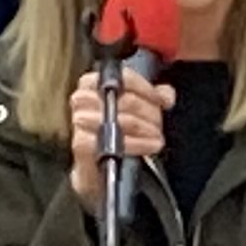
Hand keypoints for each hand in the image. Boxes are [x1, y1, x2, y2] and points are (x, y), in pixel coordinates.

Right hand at [66, 73, 172, 215]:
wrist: (99, 168)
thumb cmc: (116, 135)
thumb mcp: (137, 112)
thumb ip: (153, 97)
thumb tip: (166, 94)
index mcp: (93, 83)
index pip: (124, 77)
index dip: (148, 90)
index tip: (164, 101)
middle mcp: (82, 98)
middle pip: (125, 100)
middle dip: (149, 113)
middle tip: (160, 125)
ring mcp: (79, 120)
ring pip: (121, 119)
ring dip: (144, 129)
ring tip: (157, 138)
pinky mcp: (81, 142)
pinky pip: (114, 140)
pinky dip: (136, 144)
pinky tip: (149, 146)